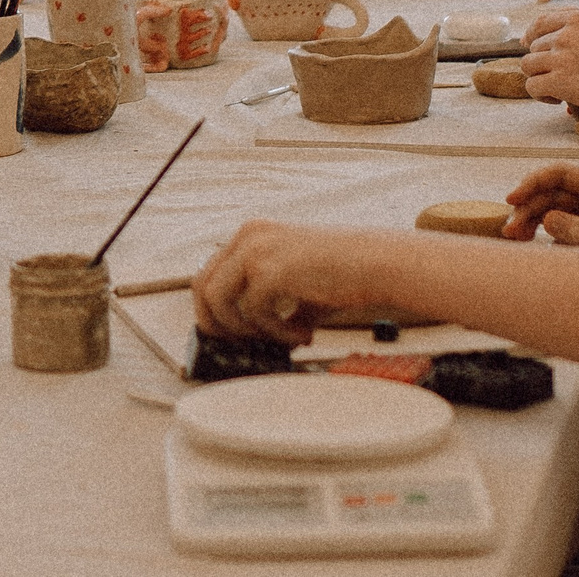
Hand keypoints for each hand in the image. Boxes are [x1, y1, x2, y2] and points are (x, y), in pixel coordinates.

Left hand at [194, 220, 366, 345]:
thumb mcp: (295, 279)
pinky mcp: (270, 270)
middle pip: (202, 285)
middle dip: (216, 322)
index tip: (225, 333)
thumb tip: (250, 334)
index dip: (212, 308)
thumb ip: (268, 299)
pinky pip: (253, 313)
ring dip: (246, 330)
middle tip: (237, 343)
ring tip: (280, 338)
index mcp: (252, 234)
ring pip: (218, 301)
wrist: (376, 264)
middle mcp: (249, 236)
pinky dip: (275, 332)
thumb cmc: (343, 271)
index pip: (209, 272)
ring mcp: (256, 250)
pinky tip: (301, 334)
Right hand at [502, 163, 578, 253]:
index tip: (510, 200)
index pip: (563, 174)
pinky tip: (538, 251)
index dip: (533, 182)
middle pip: (554, 192)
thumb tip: (548, 220)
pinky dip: (546, 237)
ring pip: (555, 210)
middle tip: (509, 232)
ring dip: (533, 221)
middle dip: (528, 206)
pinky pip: (565, 230)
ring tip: (515, 240)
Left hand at [520, 9, 578, 118]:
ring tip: (556, 89)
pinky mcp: (558, 82)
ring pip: (529, 66)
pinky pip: (533, 87)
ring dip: (539, 78)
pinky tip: (557, 99)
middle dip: (543, 63)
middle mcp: (565, 35)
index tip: (529, 47)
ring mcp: (560, 58)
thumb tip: (553, 35)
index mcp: (577, 19)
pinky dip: (540, 95)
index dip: (532, 36)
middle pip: (535, 47)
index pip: (540, 23)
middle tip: (559, 77)